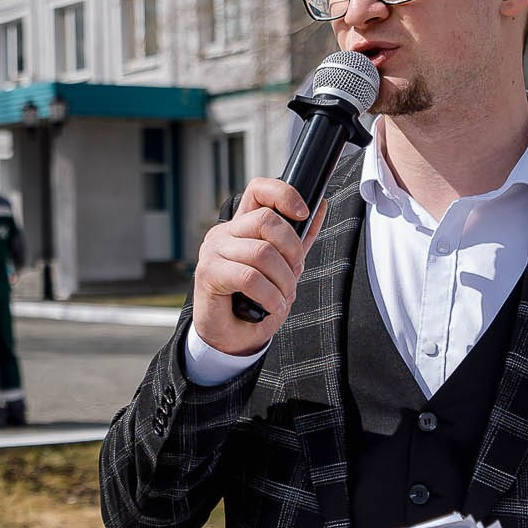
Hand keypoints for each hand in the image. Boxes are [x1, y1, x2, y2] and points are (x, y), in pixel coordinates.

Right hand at [189, 177, 328, 357]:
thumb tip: (319, 206)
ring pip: (261, 252)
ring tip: (283, 296)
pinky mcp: (208, 272)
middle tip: (294, 272)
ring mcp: (213, 250)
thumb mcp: (284, 267)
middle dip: (292, 249)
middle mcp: (224, 233)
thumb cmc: (254, 302)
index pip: (259, 190)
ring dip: (283, 280)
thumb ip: (299, 239)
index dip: (283, 194)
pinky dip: (269, 295)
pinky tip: (272, 305)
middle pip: (265, 220)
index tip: (303, 212)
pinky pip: (249, 277)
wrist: (230, 337)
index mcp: (242, 226)